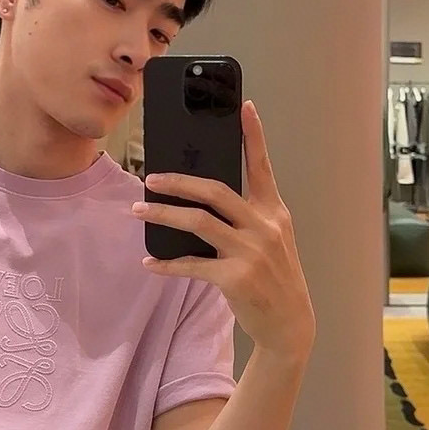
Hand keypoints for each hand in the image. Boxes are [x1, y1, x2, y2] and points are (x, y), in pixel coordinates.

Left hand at [132, 100, 315, 360]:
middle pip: (216, 191)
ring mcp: (250, 253)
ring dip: (163, 215)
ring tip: (138, 209)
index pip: (262, 167)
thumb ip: (248, 217)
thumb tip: (203, 199)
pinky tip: (149, 263)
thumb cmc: (275, 278)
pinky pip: (191, 265)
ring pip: (198, 223)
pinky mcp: (235, 279)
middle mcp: (264, 227)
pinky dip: (167, 264)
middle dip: (179, 182)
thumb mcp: (272, 240)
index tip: (243, 106)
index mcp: (274, 213)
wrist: (290, 324)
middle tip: (151, 177)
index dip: (254, 135)